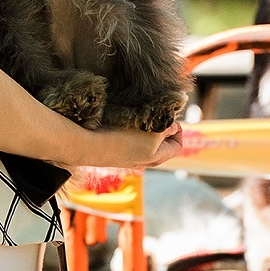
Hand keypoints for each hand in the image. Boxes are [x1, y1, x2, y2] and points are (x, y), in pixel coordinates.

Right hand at [60, 122, 182, 176]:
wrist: (91, 146)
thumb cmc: (122, 141)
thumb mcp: (151, 133)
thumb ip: (166, 128)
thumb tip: (174, 125)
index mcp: (157, 157)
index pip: (177, 145)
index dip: (178, 129)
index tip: (171, 115)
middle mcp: (145, 160)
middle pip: (162, 143)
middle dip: (162, 125)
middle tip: (156, 111)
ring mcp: (130, 156)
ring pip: (146, 139)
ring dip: (146, 125)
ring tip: (141, 113)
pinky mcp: (117, 150)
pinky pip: (131, 138)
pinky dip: (133, 128)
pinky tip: (125, 119)